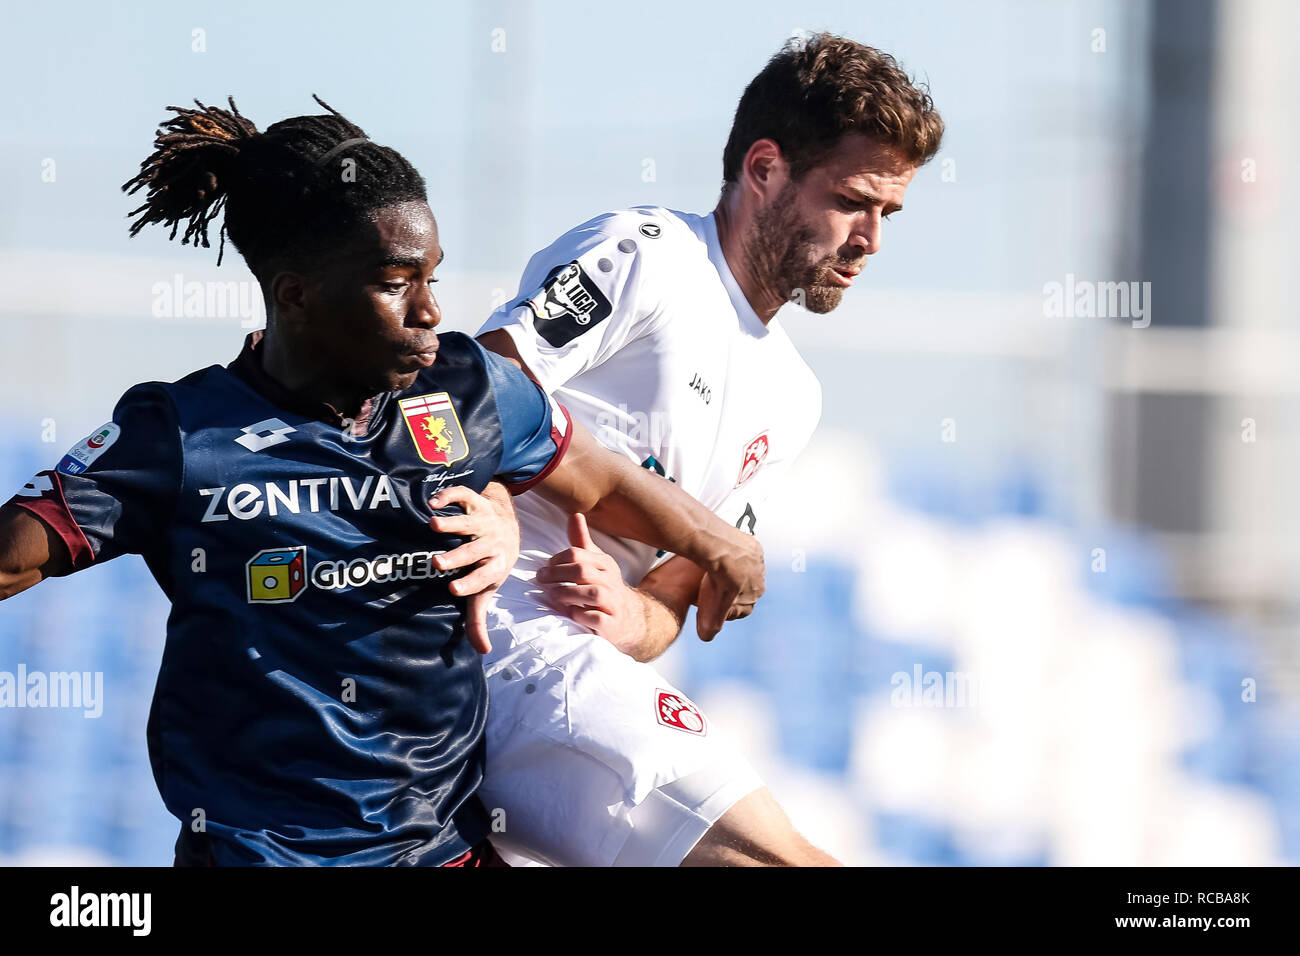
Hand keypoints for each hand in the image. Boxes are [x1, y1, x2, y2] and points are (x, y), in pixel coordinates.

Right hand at [428, 482, 519, 654]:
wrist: (508, 526)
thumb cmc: (490, 564)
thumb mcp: (487, 589)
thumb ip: (479, 619)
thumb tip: (482, 651)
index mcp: (495, 566)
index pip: (484, 577)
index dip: (471, 584)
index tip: (453, 591)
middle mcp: (491, 543)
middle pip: (475, 550)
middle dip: (458, 556)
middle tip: (437, 563)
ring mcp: (484, 521)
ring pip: (469, 520)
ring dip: (452, 522)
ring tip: (431, 523)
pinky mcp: (476, 502)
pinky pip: (465, 495)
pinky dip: (450, 495)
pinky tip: (431, 501)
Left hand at [535, 513, 642, 654]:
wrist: (629, 619)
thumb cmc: (604, 587)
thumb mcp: (595, 563)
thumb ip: (581, 541)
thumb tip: (574, 514)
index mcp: (605, 564)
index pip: (577, 554)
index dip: (556, 560)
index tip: (544, 568)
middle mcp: (611, 581)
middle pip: (582, 571)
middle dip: (556, 574)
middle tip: (541, 579)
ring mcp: (613, 604)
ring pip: (592, 594)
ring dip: (567, 594)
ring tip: (554, 596)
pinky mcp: (611, 625)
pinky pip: (597, 618)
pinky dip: (581, 616)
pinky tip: (571, 614)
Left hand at [694, 530, 764, 641]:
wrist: (721, 553)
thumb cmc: (717, 583)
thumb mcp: (710, 616)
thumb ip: (709, 630)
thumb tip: (706, 636)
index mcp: (755, 596)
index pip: (740, 605)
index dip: (724, 604)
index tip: (711, 600)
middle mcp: (761, 579)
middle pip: (742, 586)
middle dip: (727, 586)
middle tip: (710, 583)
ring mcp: (758, 561)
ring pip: (742, 568)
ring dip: (730, 569)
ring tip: (712, 568)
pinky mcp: (752, 545)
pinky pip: (741, 551)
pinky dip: (730, 553)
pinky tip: (718, 554)